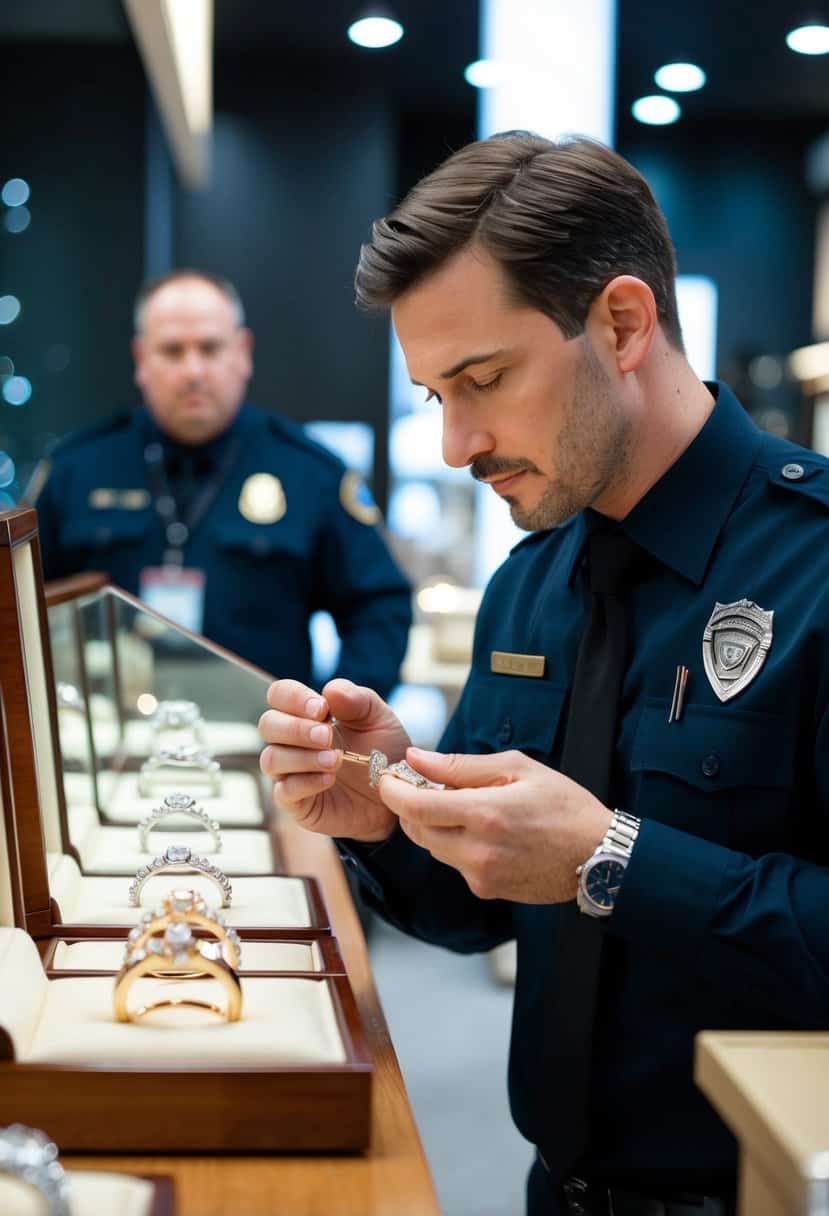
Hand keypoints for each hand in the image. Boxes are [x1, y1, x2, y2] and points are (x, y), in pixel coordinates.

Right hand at [259, 677, 410, 842]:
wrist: (396, 793)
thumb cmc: (382, 751)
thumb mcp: (379, 719)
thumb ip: (357, 700)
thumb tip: (329, 690)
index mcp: (308, 713)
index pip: (280, 694)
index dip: (294, 698)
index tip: (322, 709)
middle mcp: (292, 741)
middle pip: (268, 724)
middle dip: (296, 728)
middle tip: (327, 736)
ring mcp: (291, 772)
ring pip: (271, 759)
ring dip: (302, 757)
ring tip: (335, 760)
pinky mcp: (297, 803)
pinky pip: (284, 792)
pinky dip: (305, 783)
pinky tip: (329, 779)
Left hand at [376, 747, 612, 903]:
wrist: (600, 856)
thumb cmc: (564, 805)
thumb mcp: (517, 768)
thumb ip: (461, 766)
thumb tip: (415, 758)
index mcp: (486, 814)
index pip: (416, 807)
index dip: (393, 791)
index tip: (388, 777)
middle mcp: (478, 851)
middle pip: (417, 829)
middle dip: (412, 806)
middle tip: (423, 784)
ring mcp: (481, 875)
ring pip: (433, 847)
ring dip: (434, 824)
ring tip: (461, 804)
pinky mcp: (486, 890)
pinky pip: (454, 863)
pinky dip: (456, 843)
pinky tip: (483, 830)